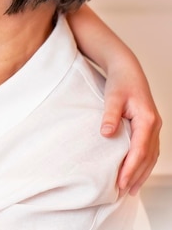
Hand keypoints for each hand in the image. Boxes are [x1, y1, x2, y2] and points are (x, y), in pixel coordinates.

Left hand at [99, 62, 161, 195]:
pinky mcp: (148, 127)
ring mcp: (154, 127)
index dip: (131, 168)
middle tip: (124, 191)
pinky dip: (143, 163)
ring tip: (130, 189)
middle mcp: (154, 126)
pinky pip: (149, 150)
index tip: (120, 182)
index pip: (140, 150)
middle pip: (148, 157)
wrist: (127, 70)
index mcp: (147, 120)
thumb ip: (109, 115)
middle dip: (137, 175)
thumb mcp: (112, 97)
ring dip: (142, 173)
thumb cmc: (119, 82)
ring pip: (151, 155)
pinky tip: (135, 172)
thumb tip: (106, 134)